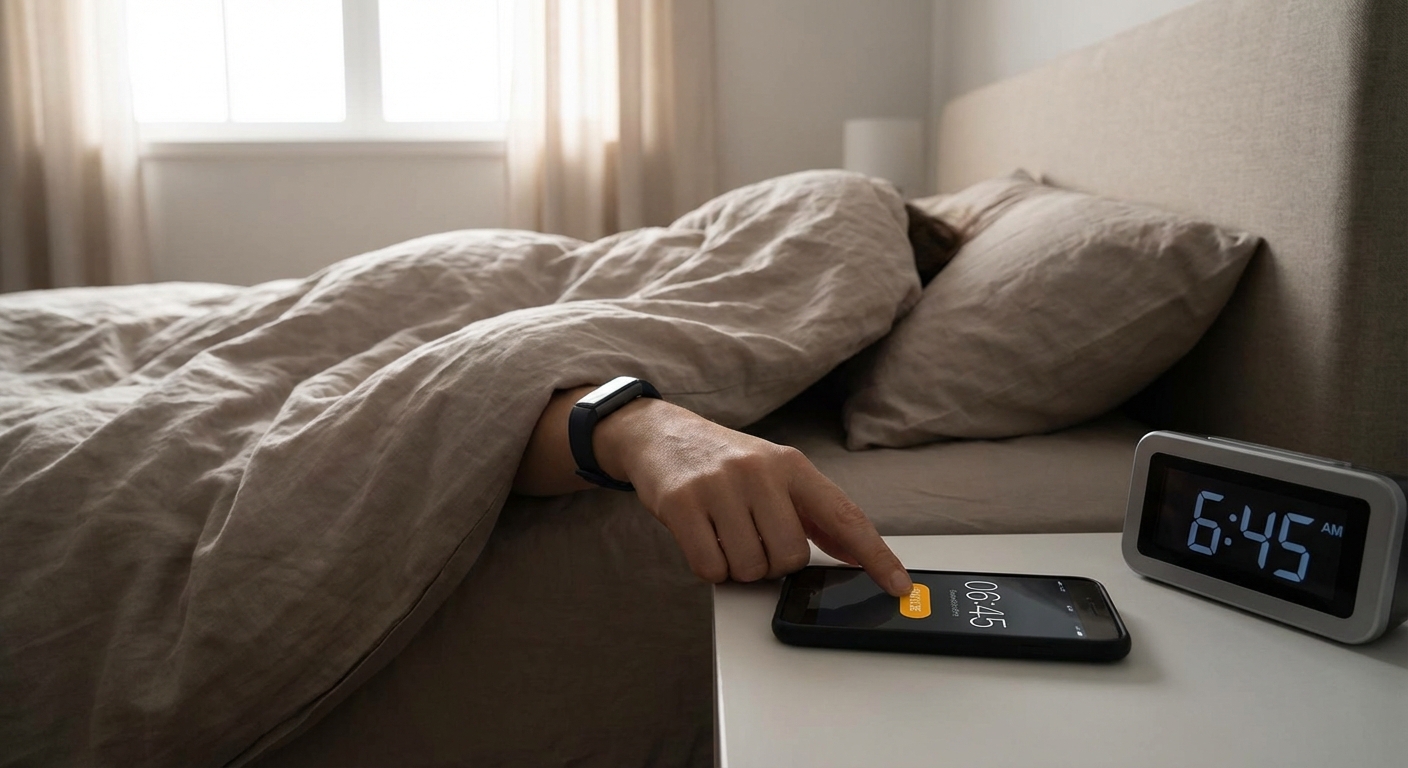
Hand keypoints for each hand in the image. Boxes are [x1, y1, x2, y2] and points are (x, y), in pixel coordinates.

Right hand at [596, 398, 912, 596]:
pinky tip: (704, 538)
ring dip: (739, 567)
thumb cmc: (725, 462)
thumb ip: (816, 514)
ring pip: (751, 568)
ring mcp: (719, 487)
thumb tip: (858, 554)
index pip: (845, 517)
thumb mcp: (775, 474)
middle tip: (753, 537)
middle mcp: (759, 472)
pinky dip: (710, 567)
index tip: (899, 585)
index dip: (876, 556)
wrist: (661, 434)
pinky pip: (711, 568)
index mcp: (792, 465)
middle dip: (772, 562)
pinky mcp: (682, 504)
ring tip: (726, 534)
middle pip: (790, 557)